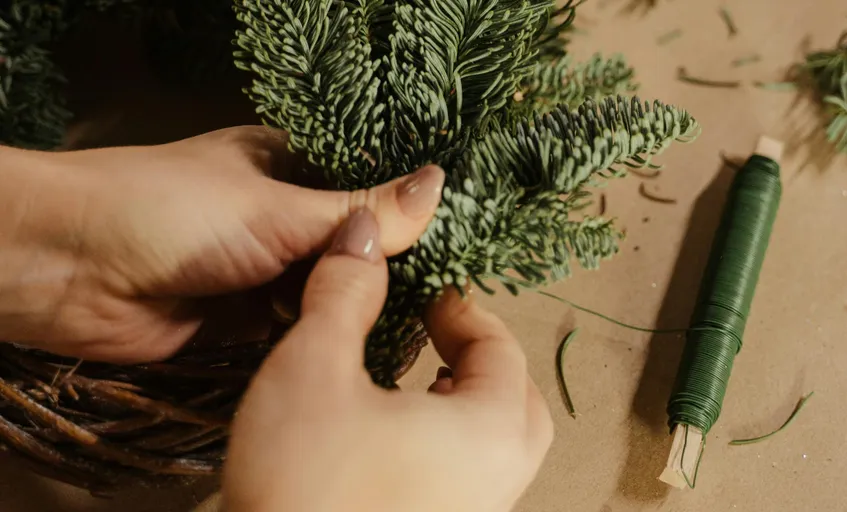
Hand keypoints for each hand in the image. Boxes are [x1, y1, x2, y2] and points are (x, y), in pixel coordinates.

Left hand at [0, 126, 443, 362]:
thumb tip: (442, 184)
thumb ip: (360, 209)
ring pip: (328, 288)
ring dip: (362, 303)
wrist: (69, 271)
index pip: (364, 183)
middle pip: (350, 241)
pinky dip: (329, 333)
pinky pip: (300, 325)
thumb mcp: (277, 208)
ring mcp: (262, 268)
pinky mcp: (245, 318)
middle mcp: (280, 215)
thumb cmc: (175, 213)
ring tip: (429, 320)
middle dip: (391, 263)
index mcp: (288, 166)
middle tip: (455, 287)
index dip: (408, 206)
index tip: (463, 232)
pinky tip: (376, 345)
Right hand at [223, 209, 553, 511]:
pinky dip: (449, 447)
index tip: (427, 295)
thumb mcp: (313, 370)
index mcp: (489, 432)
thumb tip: (363, 232)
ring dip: (468, 405)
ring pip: (496, 448)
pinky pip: (469, 481)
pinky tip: (392, 441)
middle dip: (483, 360)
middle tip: (437, 337)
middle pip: (518, 403)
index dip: (464, 311)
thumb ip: (345, 296)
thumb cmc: (303, 482)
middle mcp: (498, 483)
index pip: (502, 349)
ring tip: (416, 381)